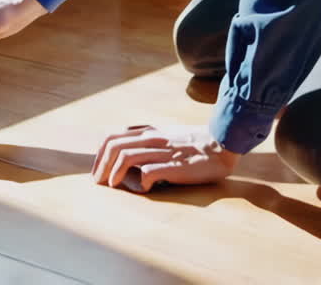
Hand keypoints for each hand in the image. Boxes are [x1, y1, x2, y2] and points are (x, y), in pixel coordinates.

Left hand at [92, 125, 239, 192]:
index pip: (112, 137)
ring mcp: (162, 152)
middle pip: (113, 146)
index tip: (98, 170)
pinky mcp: (173, 166)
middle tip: (99, 181)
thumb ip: (150, 136)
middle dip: (101, 164)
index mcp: (149, 132)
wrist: (222, 143)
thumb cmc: (196, 142)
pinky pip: (148, 172)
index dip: (100, 154)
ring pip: (125, 156)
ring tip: (112, 186)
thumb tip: (130, 144)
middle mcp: (152, 139)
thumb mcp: (168, 133)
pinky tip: (142, 189)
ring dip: (114, 172)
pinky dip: (140, 182)